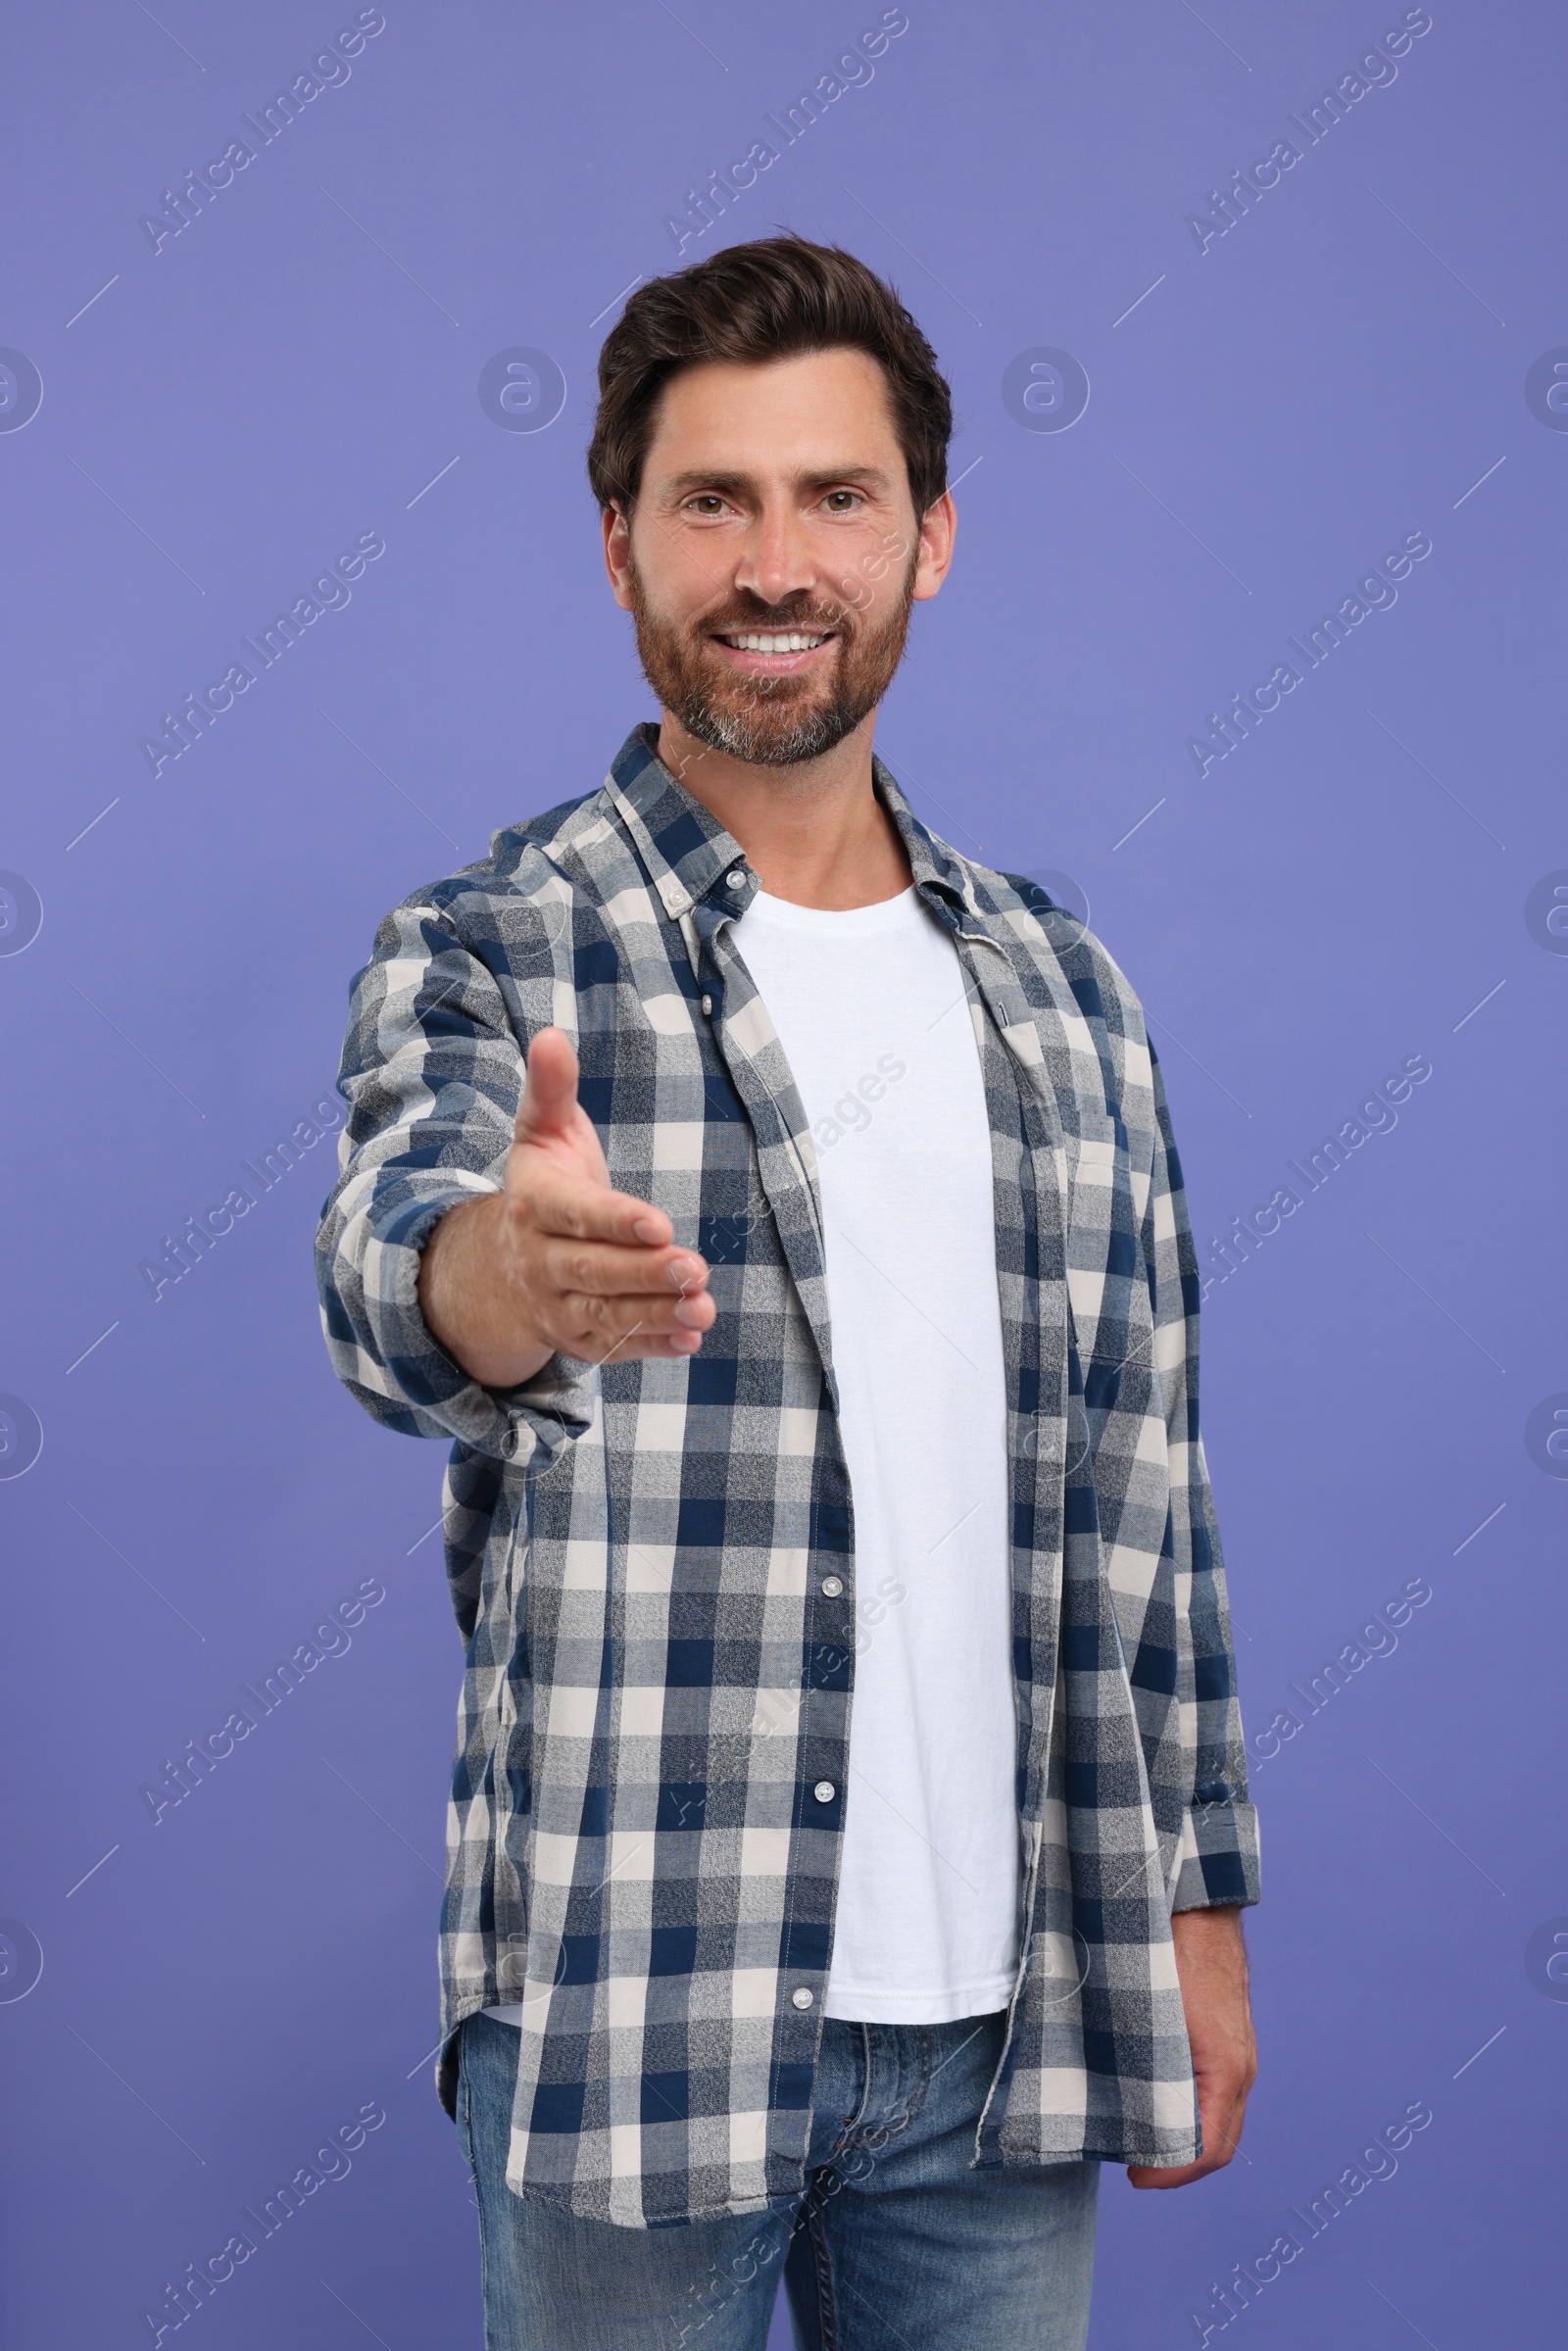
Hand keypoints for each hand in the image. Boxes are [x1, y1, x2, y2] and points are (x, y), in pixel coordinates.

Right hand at [417, 1026, 716, 1385]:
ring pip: (607, 1313)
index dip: (616, 1221)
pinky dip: (651, 1345)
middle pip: (595, 1270)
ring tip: (704, 1307)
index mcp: (534, 1204)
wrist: (501, 1261)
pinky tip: (690, 1338)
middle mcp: (540, 1259)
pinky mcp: (577, 1337)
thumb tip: (550, 1035)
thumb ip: (551, 1088)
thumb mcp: (542, 1131)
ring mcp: (556, 1303)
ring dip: (657, 1313)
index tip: (660, 1224)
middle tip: (696, 1268)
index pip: (577, 1215)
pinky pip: (614, 1346)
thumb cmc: (544, 1182)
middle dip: (646, 1273)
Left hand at [1126, 1906, 1255, 2189]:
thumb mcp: (1146, 2013)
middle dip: (1179, 2164)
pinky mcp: (1229, 2033)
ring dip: (1187, 2135)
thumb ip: (1139, 2066)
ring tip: (1140, 2136)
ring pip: (1221, 2115)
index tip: (1135, 2179)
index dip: (1171, 2174)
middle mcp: (1240, 2064)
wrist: (1192, 1894)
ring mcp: (1239, 2048)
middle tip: (1134, 2167)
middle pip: (1220, 2141)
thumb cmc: (1165, 1948)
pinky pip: (1218, 2087)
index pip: (1209, 2147)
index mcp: (1225, 2067)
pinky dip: (1192, 2106)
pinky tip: (1155, 2096)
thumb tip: (1112, 2111)